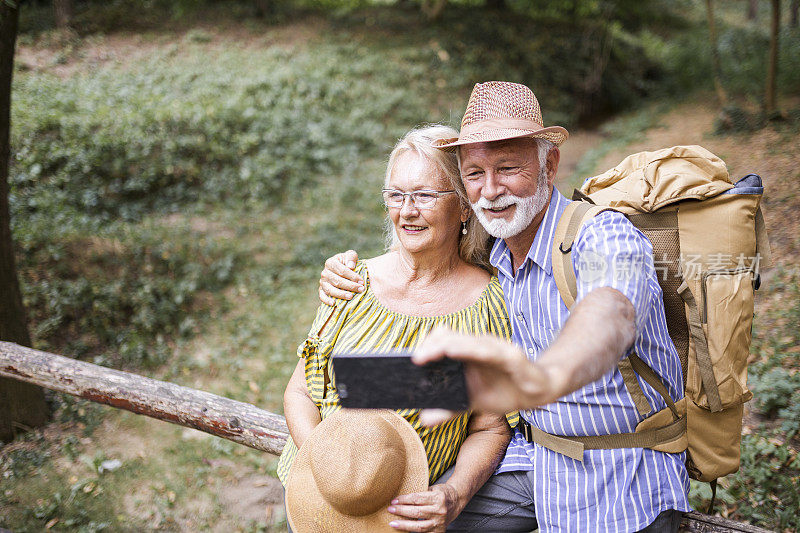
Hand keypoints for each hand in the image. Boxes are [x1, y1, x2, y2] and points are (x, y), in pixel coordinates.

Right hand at [318, 250, 363, 304]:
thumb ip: (351, 257)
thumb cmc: (348, 263)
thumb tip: (350, 266)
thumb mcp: (351, 256)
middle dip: (350, 286)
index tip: (362, 281)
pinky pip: (322, 296)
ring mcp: (322, 282)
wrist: (342, 269)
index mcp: (331, 263)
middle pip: (337, 281)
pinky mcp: (321, 290)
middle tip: (361, 289)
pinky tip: (334, 304)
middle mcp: (325, 273)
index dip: (352, 276)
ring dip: (341, 294)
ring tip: (351, 297)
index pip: (342, 270)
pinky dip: (326, 300)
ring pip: (330, 290)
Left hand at [388, 484, 459, 531]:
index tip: (394, 500)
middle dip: (401, 511)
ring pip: (419, 526)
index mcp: (438, 498)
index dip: (404, 500)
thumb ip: (420, 493)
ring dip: (404, 525)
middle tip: (390, 509)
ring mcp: (440, 523)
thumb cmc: (441, 493)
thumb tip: (401, 497)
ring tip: (393, 523)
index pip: (417, 499)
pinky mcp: (439, 531)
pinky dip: (413, 532)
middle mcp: (440, 511)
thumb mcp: (433, 488)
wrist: (456, 501)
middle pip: (417, 512)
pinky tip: (404, 530)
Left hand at [414, 327, 556, 415]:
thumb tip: (424, 420)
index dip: (428, 346)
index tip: (411, 358)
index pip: (444, 343)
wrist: (537, 392)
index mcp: (467, 355)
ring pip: (469, 342)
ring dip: (452, 344)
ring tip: (435, 350)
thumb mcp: (471, 403)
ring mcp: (495, 349)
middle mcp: (478, 347)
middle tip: (416, 358)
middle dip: (434, 346)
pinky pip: (491, 351)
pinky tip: (459, 351)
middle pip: (452, 339)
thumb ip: (449, 409)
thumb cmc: (503, 391)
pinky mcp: (511, 355)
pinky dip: (474, 349)